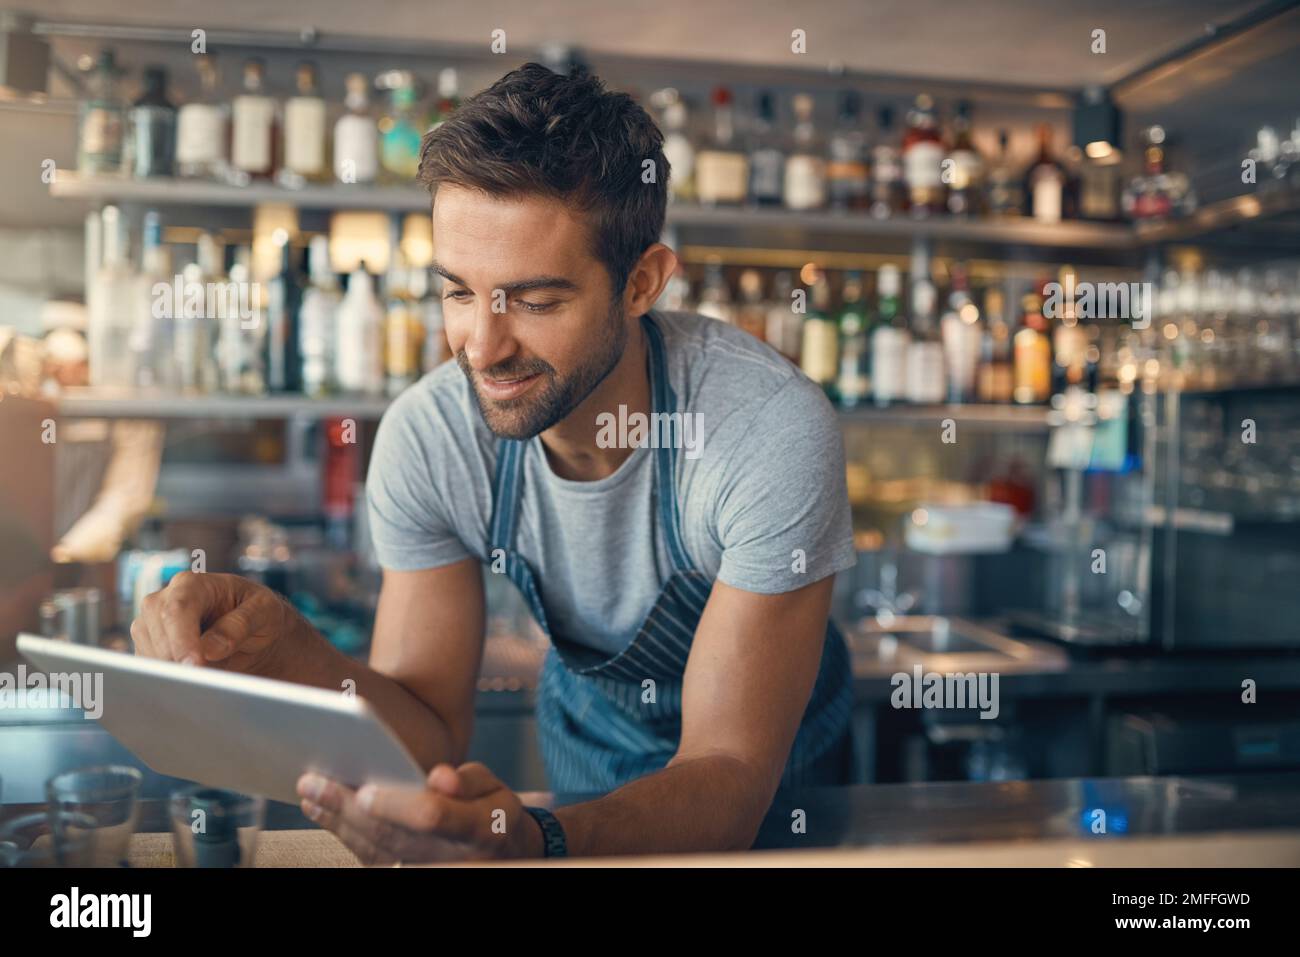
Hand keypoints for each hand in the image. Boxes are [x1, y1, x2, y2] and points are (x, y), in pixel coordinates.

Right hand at [131, 571, 297, 674]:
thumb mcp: (264, 612)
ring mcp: (150, 624)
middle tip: (207, 681)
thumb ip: (240, 625)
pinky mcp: (147, 647)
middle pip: (156, 633)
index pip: (177, 610)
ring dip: (175, 672)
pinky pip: (149, 670)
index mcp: (194, 584)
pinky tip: (196, 680)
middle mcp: (164, 599)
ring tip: (212, 675)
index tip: (195, 665)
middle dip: (178, 661)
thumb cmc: (260, 614)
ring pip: (149, 654)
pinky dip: (169, 679)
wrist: (253, 630)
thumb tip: (209, 649)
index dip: (182, 640)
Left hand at [296, 762, 542, 863]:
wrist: (501, 853)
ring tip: (310, 795)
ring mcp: (428, 871)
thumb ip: (468, 780)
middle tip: (312, 782)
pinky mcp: (408, 875)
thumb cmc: (493, 811)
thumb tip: (438, 777)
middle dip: (346, 808)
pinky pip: (372, 859)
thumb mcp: (494, 787)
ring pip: (374, 850)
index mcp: (478, 828)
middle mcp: (449, 857)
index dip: (396, 805)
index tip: (365, 789)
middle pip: (390, 835)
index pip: (430, 817)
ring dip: (337, 822)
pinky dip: (345, 836)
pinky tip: (327, 814)